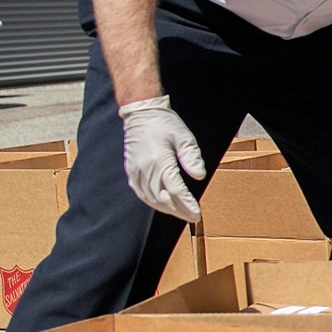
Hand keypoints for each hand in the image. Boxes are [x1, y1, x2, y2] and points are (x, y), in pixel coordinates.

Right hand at [118, 96, 206, 222]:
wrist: (141, 113)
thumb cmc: (164, 123)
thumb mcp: (184, 137)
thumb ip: (192, 157)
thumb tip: (199, 175)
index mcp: (160, 161)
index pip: (175, 190)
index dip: (187, 204)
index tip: (197, 214)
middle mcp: (146, 169)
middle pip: (163, 198)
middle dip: (179, 210)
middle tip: (192, 217)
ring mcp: (136, 171)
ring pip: (151, 198)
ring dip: (166, 209)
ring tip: (181, 213)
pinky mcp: (131, 171)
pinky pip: (141, 192)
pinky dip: (152, 202)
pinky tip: (162, 205)